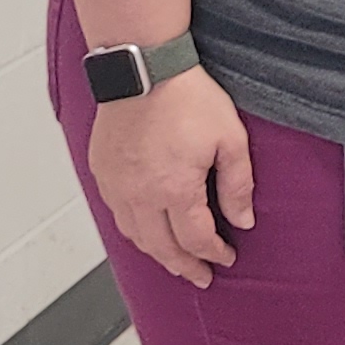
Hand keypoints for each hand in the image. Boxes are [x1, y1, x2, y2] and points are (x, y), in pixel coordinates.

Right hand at [88, 66, 255, 287]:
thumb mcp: (230, 139)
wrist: (144, 68)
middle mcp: (139, 195)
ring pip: (134, 235)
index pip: (195, 239)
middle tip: (200, 276)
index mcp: (174, 190)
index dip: (213, 253)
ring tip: (174, 261)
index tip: (226, 257)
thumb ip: (237, 184)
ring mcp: (116, 185)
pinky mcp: (102, 171)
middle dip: (184, 266)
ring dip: (156, 252)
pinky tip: (145, 230)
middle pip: (161, 247)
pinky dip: (133, 230)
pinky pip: (116, 214)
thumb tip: (242, 221)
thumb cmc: (187, 98)